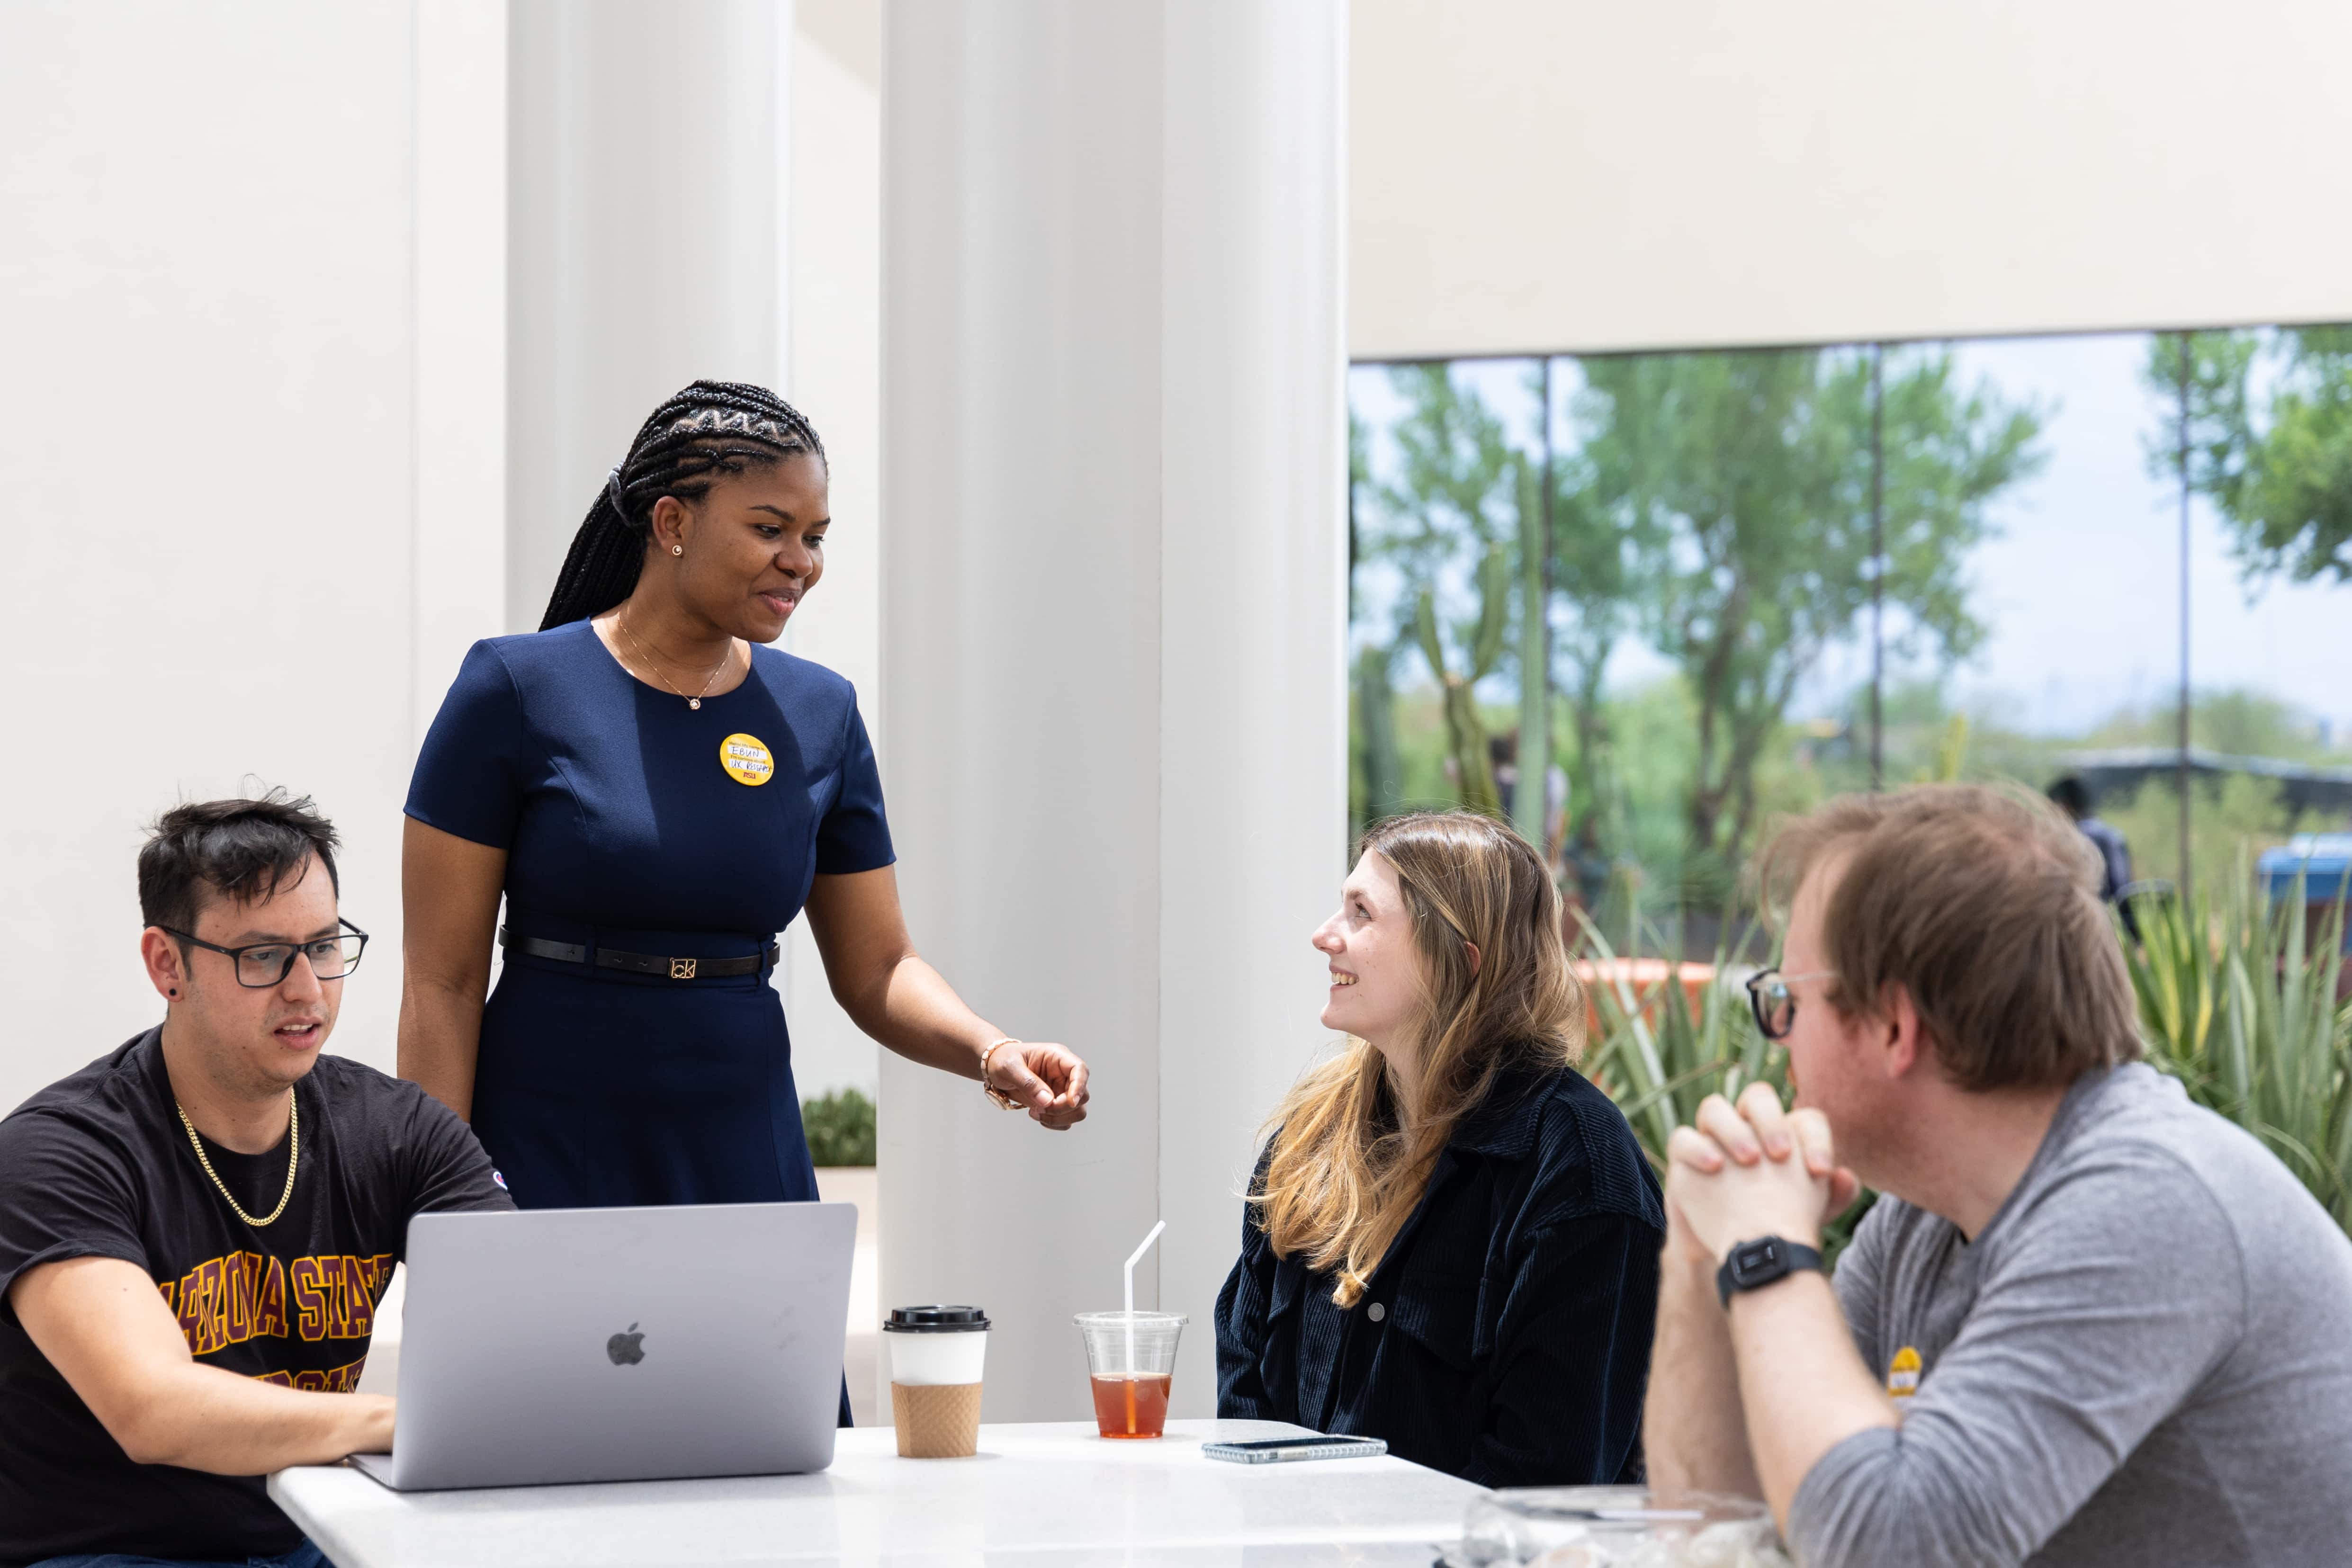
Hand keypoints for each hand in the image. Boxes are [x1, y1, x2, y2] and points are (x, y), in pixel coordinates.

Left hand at [985, 1040, 1091, 1129]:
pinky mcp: (1056, 1103)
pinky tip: (1036, 1114)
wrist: (995, 1069)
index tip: (1070, 1102)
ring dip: (1058, 1118)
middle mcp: (1063, 1074)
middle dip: (1063, 1107)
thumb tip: (1047, 1100)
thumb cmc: (1003, 1060)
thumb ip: (1029, 1083)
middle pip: (1082, 1095)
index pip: (1080, 1070)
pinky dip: (1053, 1123)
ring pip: (1077, 1111)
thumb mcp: (1010, 1067)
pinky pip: (1066, 1119)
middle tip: (1040, 1108)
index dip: (1079, 1086)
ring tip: (1035, 1112)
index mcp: (1057, 1057)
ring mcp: (1061, 1089)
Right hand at [1664, 1082, 1858, 1267]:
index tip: (1820, 1172)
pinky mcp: (1684, 1158)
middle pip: (1756, 1097)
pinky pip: (1682, 1138)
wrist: (1742, 1256)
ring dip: (1733, 1129)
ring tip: (1749, 1160)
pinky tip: (1715, 1167)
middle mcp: (1747, 1129)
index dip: (1815, 1138)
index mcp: (1784, 1136)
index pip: (1802, 1118)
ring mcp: (1713, 1140)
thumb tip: (1846, 1176)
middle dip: (1770, 1119)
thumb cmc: (1778, 1227)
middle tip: (1781, 1154)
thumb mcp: (1811, 1217)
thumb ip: (1833, 1196)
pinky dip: (1698, 1147)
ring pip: (1714, 1108)